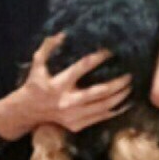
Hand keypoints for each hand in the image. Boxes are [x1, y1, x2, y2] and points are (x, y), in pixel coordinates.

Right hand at [17, 34, 132, 131]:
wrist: (28, 112)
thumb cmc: (35, 84)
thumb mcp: (37, 64)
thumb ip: (48, 48)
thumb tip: (63, 33)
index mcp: (58, 84)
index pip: (82, 68)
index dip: (98, 58)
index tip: (111, 51)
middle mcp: (67, 101)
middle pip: (99, 92)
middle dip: (117, 83)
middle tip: (129, 74)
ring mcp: (73, 116)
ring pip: (104, 107)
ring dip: (120, 97)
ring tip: (130, 87)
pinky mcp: (77, 125)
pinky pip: (101, 118)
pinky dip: (115, 110)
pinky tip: (125, 102)